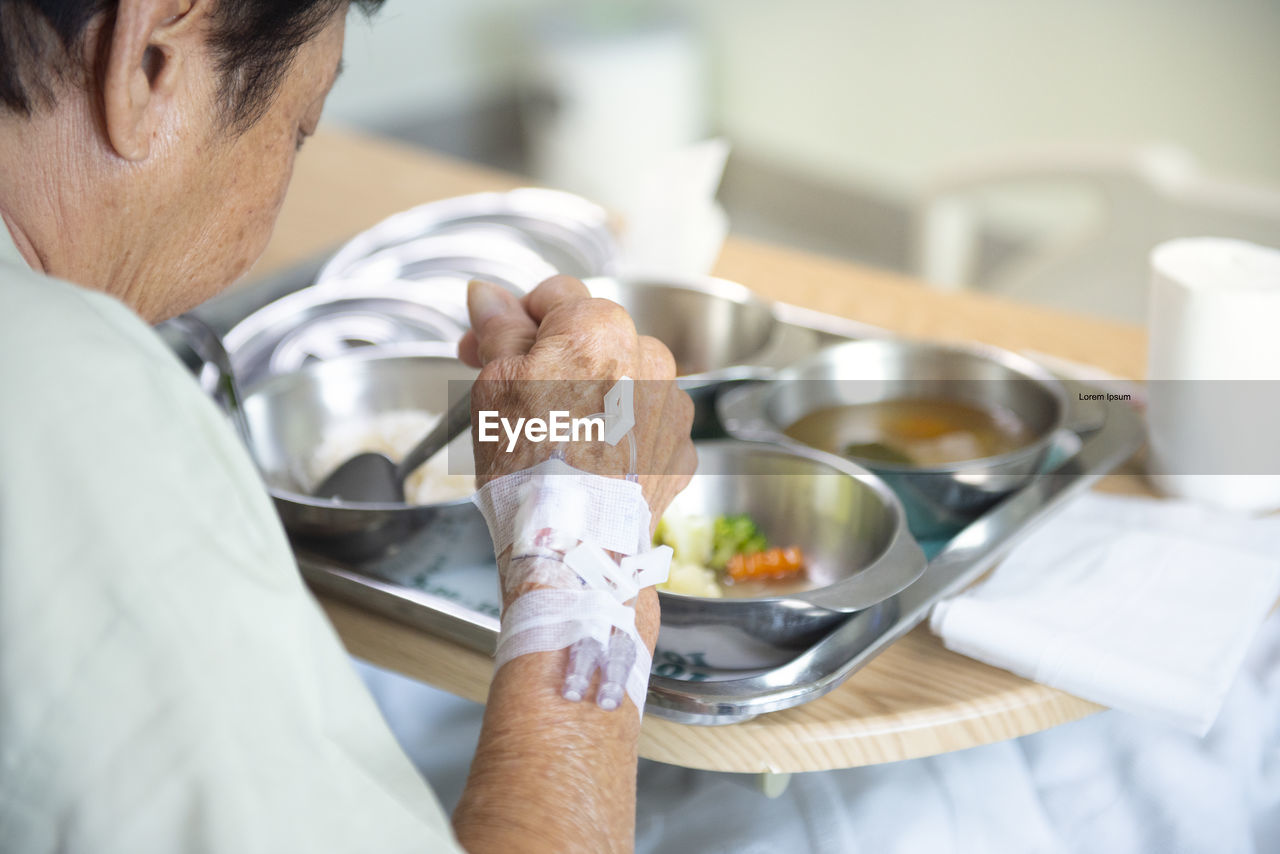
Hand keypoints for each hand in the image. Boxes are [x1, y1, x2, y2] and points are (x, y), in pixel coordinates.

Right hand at [460, 276, 695, 526]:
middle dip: (553, 358)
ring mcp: (671, 407)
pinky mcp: (680, 450)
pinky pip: (645, 426)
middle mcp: (648, 358)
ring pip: (623, 382)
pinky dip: (620, 436)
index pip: (555, 295)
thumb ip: (499, 331)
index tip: (492, 345)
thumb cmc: (531, 466)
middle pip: (592, 339)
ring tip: (556, 440)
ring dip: (592, 396)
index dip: (516, 319)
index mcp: (599, 328)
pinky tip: (588, 461)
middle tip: (515, 396)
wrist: (575, 543)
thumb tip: (488, 296)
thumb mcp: (495, 384)